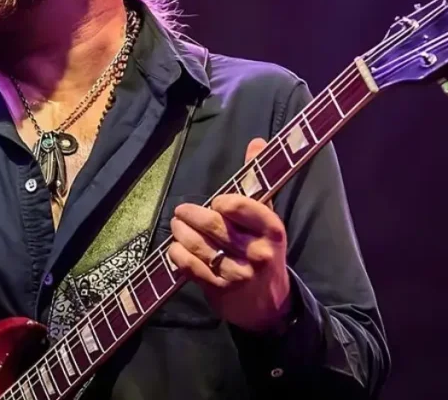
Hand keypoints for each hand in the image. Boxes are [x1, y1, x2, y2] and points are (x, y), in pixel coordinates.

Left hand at [168, 137, 292, 332]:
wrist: (270, 305)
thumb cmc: (265, 251)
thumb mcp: (268, 219)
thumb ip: (258, 182)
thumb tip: (256, 142)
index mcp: (272, 230)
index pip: (242, 207)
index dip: (224, 202)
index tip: (217, 202)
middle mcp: (257, 252)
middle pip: (214, 225)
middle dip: (191, 215)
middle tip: (181, 211)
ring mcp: (238, 273)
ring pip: (199, 246)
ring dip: (181, 232)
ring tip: (176, 225)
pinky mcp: (219, 291)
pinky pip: (190, 267)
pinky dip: (178, 255)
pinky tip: (175, 248)